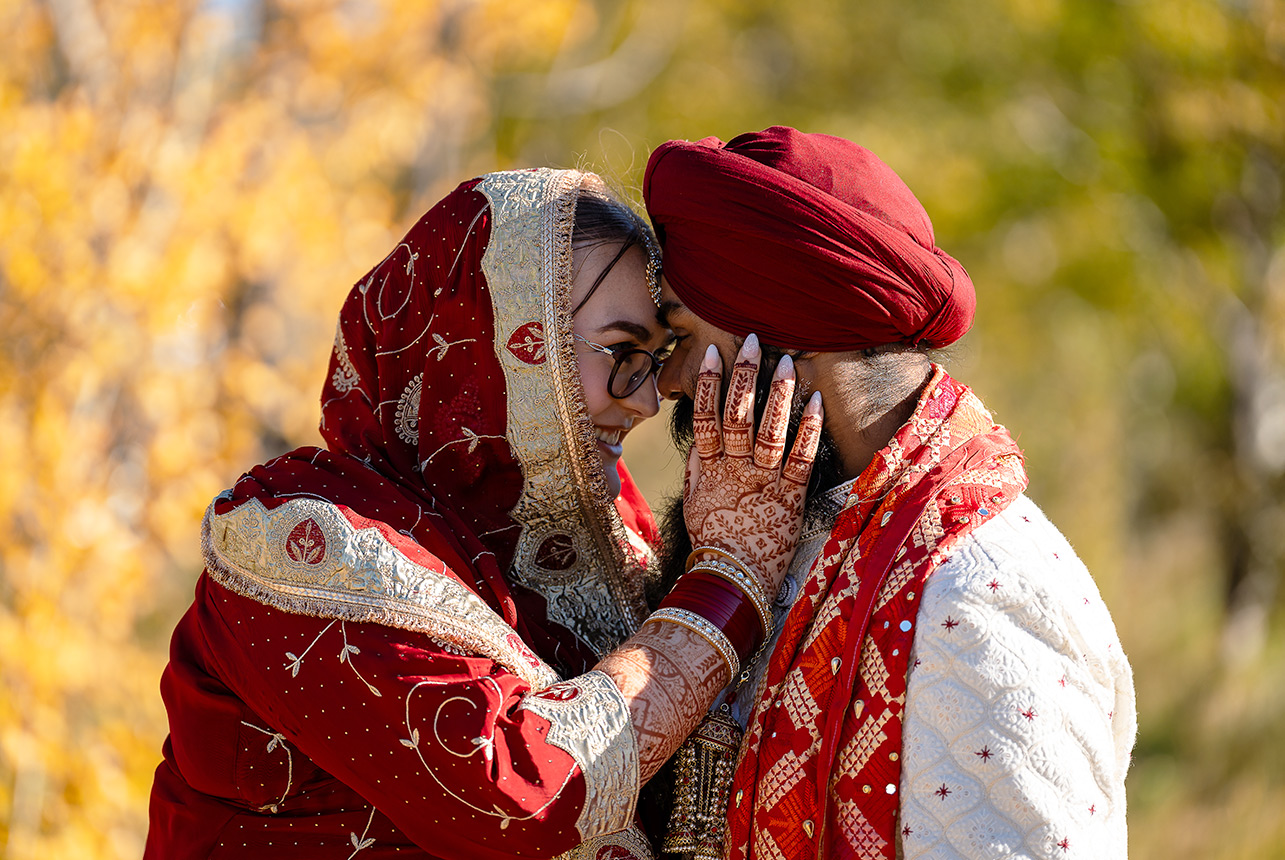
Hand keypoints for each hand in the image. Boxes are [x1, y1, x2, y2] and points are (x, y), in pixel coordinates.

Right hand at [683, 335, 822, 599]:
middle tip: (752, 341)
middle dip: (744, 376)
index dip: (707, 383)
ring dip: (778, 394)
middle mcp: (735, 471)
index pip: (705, 416)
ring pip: (769, 430)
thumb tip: (699, 438)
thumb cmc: (714, 543)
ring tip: (787, 361)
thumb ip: (697, 469)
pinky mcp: (790, 498)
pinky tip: (816, 401)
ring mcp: (763, 483)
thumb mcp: (695, 504)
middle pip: (737, 415)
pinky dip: (808, 429)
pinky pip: (801, 458)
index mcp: (710, 469)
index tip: (713, 352)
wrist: (732, 582)